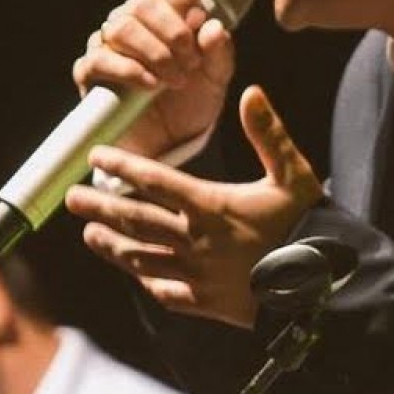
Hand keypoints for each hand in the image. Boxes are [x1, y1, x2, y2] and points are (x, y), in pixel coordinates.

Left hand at [65, 85, 323, 327]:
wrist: (322, 288)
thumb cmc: (306, 225)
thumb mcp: (293, 174)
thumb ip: (268, 133)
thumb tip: (251, 91)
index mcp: (212, 206)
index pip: (156, 181)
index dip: (123, 166)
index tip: (97, 155)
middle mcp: (196, 240)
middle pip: (136, 220)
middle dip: (101, 206)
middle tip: (71, 197)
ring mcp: (197, 275)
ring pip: (142, 257)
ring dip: (112, 244)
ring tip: (89, 233)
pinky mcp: (206, 302)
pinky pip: (166, 291)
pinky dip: (146, 279)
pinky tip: (134, 273)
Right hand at [72, 0, 234, 158]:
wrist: (169, 142)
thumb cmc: (192, 100)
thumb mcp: (217, 78)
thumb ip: (219, 52)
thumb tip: (212, 27)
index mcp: (165, 11)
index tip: (196, 15)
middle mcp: (133, 21)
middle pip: (141, 2)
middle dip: (171, 30)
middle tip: (191, 61)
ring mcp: (107, 45)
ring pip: (120, 27)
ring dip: (153, 53)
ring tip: (175, 79)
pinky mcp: (90, 73)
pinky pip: (98, 60)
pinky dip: (128, 70)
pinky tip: (150, 85)